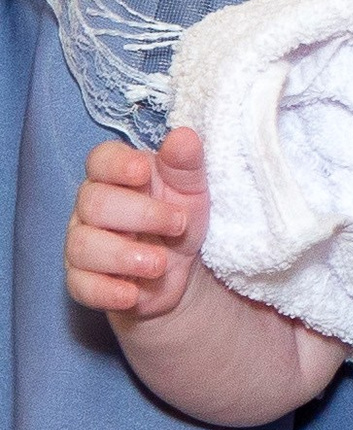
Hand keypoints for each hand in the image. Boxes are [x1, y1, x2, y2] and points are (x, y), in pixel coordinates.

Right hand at [65, 127, 210, 320]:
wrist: (182, 275)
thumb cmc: (179, 222)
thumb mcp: (192, 194)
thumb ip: (186, 166)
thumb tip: (184, 136)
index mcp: (116, 178)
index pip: (99, 160)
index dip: (116, 165)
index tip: (142, 172)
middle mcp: (92, 208)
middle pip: (94, 202)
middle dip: (139, 214)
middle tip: (178, 224)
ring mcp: (84, 244)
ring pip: (83, 245)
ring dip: (124, 255)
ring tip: (160, 263)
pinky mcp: (86, 281)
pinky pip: (81, 285)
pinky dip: (107, 291)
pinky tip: (133, 293)